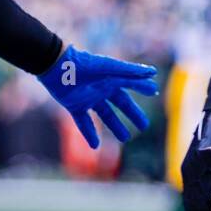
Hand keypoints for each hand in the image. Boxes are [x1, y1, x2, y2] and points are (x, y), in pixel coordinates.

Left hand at [37, 44, 158, 148]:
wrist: (56, 66)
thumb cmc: (85, 64)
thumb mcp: (110, 68)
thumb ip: (130, 72)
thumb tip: (153, 73)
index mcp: (112, 78)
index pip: (131, 85)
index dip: (142, 89)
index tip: (154, 93)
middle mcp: (102, 89)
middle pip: (121, 104)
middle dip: (132, 114)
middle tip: (144, 126)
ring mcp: (89, 98)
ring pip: (105, 115)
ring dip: (115, 126)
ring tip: (126, 138)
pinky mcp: (75, 106)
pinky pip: (84, 123)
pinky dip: (89, 134)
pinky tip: (95, 146)